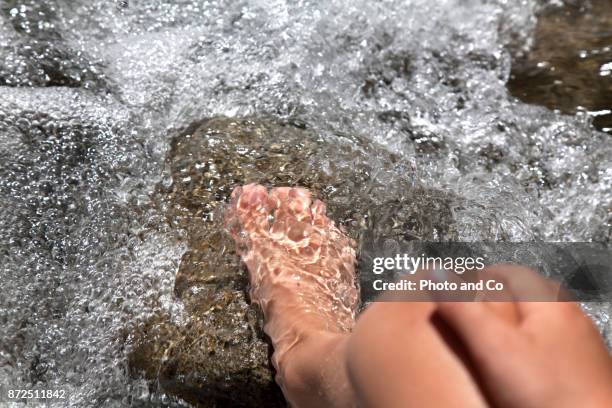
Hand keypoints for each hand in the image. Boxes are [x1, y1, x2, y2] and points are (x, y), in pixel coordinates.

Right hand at [438, 265, 611, 407]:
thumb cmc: (550, 395)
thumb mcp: (494, 348)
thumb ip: (463, 309)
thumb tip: (435, 273)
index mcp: (552, 303)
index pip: (511, 272)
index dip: (479, 276)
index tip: (456, 289)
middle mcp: (571, 318)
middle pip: (528, 295)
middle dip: (496, 299)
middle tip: (469, 313)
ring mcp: (581, 348)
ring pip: (540, 323)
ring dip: (513, 325)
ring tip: (488, 342)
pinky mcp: (584, 375)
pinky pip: (550, 350)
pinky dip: (528, 350)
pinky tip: (517, 369)